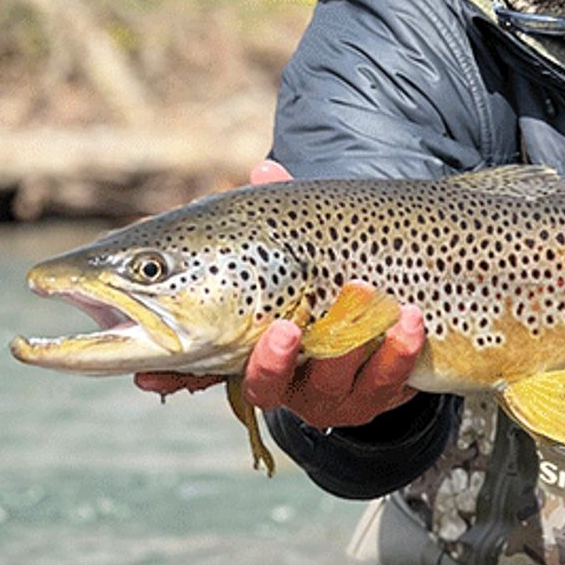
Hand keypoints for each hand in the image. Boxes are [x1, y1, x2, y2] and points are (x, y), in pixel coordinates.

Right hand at [135, 160, 426, 426]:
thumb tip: (265, 169)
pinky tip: (411, 322)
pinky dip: (398, 353)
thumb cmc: (323, 272)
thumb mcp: (296, 242)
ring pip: (330, 386)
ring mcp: (327, 392)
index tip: (153, 373)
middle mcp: (279, 378)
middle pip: (265, 386)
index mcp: (241, 345)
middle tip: (284, 328)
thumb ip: (280, 208)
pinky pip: (386, 385)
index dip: (173, 375)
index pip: (197, 367)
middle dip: (273, 361)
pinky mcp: (374, 395)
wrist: (387, 308)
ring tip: (367, 293)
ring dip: (348, 344)